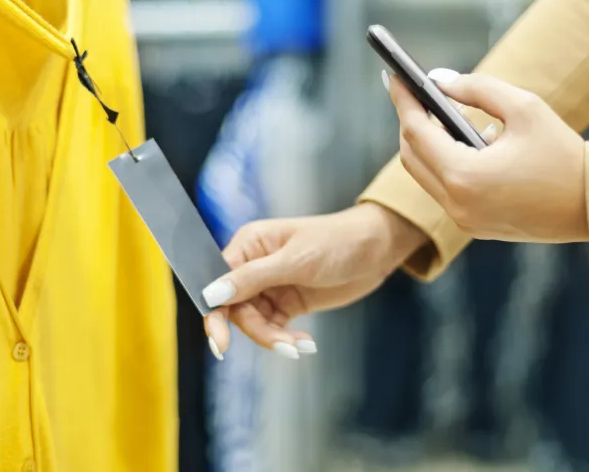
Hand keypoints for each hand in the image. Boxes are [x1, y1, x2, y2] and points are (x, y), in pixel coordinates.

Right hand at [201, 203, 426, 359]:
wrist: (376, 250)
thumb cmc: (337, 242)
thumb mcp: (295, 260)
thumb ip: (253, 278)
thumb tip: (212, 295)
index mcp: (249, 244)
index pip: (218, 281)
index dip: (216, 312)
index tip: (220, 344)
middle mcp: (254, 265)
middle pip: (236, 308)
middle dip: (257, 331)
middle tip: (283, 346)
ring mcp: (271, 285)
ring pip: (254, 322)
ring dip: (273, 338)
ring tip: (300, 347)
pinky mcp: (287, 302)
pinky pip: (274, 327)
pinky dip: (285, 339)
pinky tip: (305, 344)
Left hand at [388, 69, 588, 242]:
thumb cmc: (564, 153)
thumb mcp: (523, 106)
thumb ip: (475, 88)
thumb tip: (437, 81)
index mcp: (464, 176)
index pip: (416, 132)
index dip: (404, 101)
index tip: (394, 77)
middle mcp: (457, 204)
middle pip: (412, 157)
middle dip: (410, 122)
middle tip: (413, 94)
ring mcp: (465, 221)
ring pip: (426, 176)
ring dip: (428, 144)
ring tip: (438, 113)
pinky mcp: (476, 227)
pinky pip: (446, 191)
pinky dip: (446, 164)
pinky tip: (463, 141)